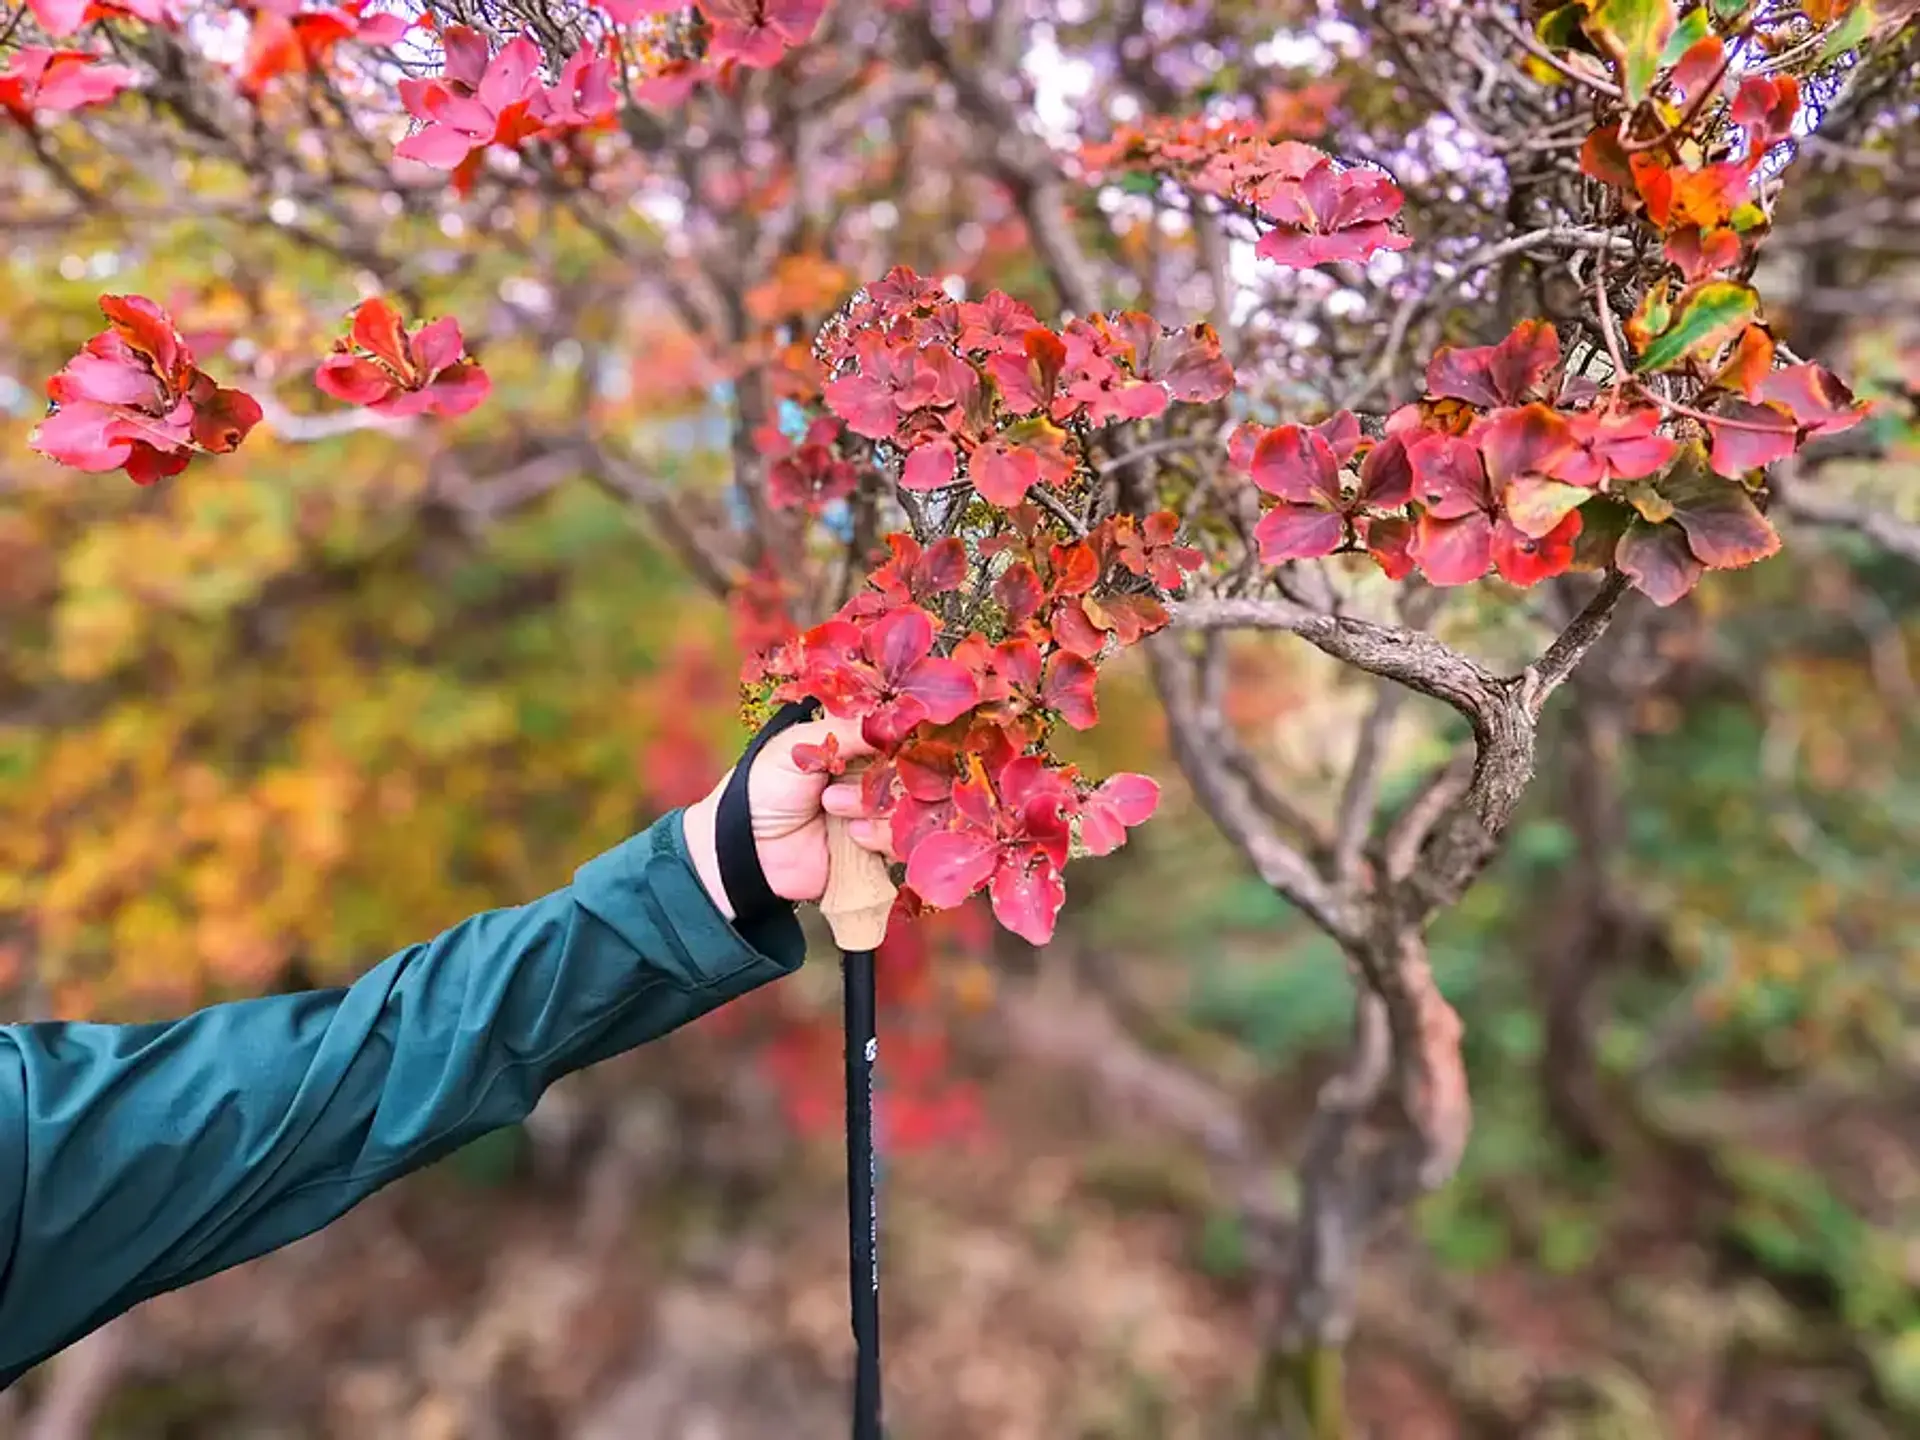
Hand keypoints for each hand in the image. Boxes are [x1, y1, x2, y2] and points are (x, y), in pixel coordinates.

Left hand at [683, 715, 895, 917]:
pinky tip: (853, 837)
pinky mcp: (878, 849)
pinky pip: (905, 841)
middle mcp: (871, 776)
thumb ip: (846, 730)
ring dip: (874, 808)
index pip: (897, 735)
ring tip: (833, 810)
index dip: (901, 739)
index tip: (896, 744)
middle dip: (879, 779)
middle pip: (910, 771)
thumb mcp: (798, 746)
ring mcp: (876, 813)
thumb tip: (896, 718)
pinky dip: (882, 837)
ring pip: (910, 806)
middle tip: (834, 789)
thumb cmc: (762, 788)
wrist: (747, 851)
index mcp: (853, 745)